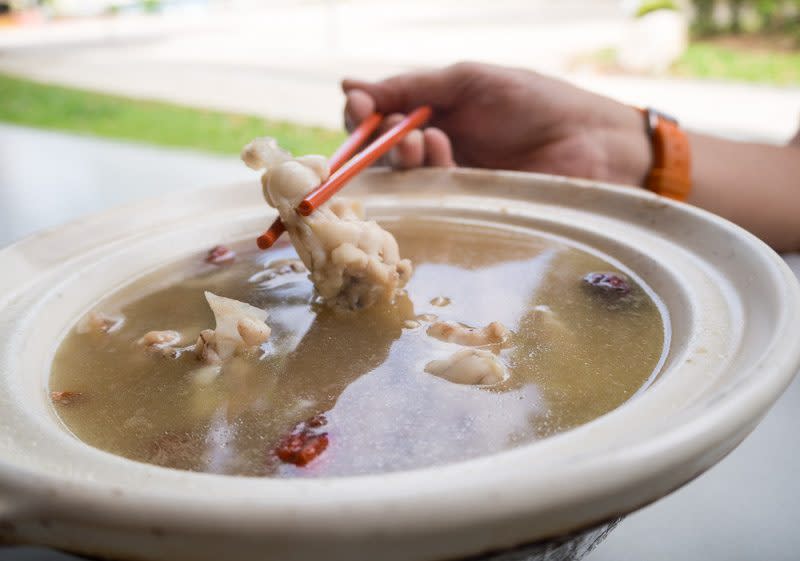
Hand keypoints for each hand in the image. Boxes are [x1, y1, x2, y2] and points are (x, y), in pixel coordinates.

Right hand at [343, 62, 650, 186]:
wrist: (588, 143)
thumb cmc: (534, 103)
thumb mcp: (469, 82)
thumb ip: (412, 86)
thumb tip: (348, 84)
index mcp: (436, 114)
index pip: (382, 117)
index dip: (363, 114)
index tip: (359, 107)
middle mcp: (437, 149)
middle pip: (383, 151)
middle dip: (378, 137)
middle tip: (391, 127)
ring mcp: (450, 180)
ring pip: (403, 176)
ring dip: (402, 154)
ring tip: (427, 137)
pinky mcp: (464, 208)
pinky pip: (429, 196)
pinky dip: (428, 170)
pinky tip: (445, 150)